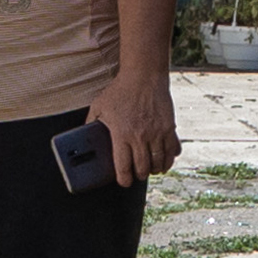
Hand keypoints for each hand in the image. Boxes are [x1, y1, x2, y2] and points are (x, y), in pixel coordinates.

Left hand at [94, 68, 180, 183]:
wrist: (144, 75)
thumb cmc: (120, 90)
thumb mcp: (99, 106)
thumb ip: (91, 122)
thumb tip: (83, 135)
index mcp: (121, 134)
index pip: (123, 166)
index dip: (124, 179)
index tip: (124, 182)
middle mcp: (140, 136)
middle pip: (143, 168)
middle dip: (139, 175)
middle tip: (137, 174)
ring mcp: (157, 132)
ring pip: (159, 162)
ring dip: (155, 170)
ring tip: (151, 169)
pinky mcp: (169, 127)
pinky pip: (173, 150)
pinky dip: (169, 159)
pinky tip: (165, 160)